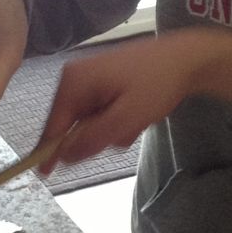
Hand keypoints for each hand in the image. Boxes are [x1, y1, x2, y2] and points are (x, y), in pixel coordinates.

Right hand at [37, 31, 199, 167]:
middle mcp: (75, 78)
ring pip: (90, 123)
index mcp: (74, 82)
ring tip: (137, 118)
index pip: (54, 126)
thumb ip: (94, 137)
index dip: (49, 152)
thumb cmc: (158, 82)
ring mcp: (88, 80)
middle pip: (73, 126)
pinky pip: (100, 114)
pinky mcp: (101, 84)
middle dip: (99, 135)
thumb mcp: (127, 116)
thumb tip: (64, 156)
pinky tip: (137, 111)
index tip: (44, 173)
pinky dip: (117, 120)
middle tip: (127, 128)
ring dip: (112, 130)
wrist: (186, 58)